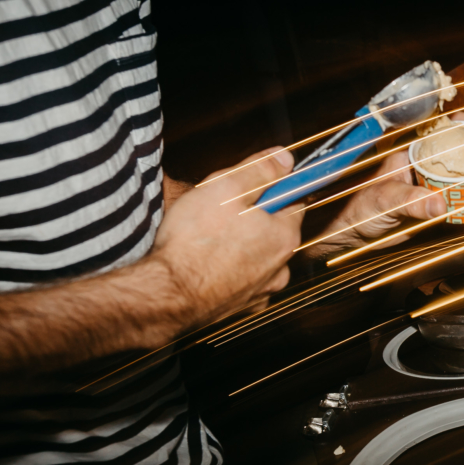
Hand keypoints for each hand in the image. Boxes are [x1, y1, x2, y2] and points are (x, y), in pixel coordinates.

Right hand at [151, 147, 304, 325]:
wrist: (170, 293)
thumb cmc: (195, 240)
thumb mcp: (228, 187)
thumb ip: (261, 170)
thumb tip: (285, 159)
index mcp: (285, 235)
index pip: (293, 201)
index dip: (271, 187)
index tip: (251, 183)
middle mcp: (281, 266)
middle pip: (274, 228)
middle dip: (252, 216)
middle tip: (219, 210)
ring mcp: (263, 289)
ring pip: (258, 255)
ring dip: (240, 244)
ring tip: (209, 238)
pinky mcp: (242, 305)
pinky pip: (242, 279)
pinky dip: (230, 270)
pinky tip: (208, 263)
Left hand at [313, 112, 463, 252]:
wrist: (351, 236)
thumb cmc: (359, 210)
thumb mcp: (386, 201)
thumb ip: (412, 202)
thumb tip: (440, 204)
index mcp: (412, 153)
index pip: (444, 129)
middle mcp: (425, 165)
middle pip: (463, 153)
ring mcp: (432, 185)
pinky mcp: (436, 206)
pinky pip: (463, 199)